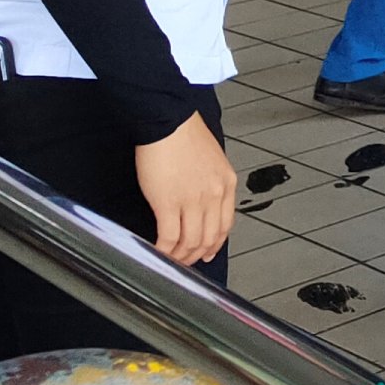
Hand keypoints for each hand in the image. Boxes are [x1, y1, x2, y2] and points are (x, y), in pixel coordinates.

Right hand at [133, 113, 235, 265]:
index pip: (225, 225)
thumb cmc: (184, 136)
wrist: (167, 122)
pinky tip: (158, 253)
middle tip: (186, 262)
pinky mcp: (169, 203)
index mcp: (226, 184)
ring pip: (190, 242)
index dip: (215, 244)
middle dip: (197, 255)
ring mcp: (193, 201)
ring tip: (171, 260)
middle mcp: (214, 195)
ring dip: (180, 256)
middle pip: (209, 238)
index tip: (207, 253)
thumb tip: (202, 205)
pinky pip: (169, 237)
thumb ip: (211, 184)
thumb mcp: (212, 161)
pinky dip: (164, 250)